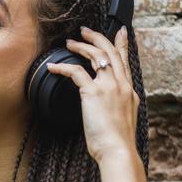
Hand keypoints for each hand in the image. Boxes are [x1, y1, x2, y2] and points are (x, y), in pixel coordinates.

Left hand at [46, 25, 139, 163]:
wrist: (118, 151)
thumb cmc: (118, 142)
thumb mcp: (124, 119)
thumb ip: (118, 107)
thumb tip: (109, 107)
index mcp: (129, 91)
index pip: (124, 61)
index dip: (121, 44)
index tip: (119, 31)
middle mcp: (121, 84)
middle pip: (110, 52)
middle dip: (97, 38)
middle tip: (85, 31)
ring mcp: (108, 86)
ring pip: (95, 56)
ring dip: (81, 46)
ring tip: (70, 43)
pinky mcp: (93, 93)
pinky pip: (75, 72)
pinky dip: (62, 67)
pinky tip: (52, 67)